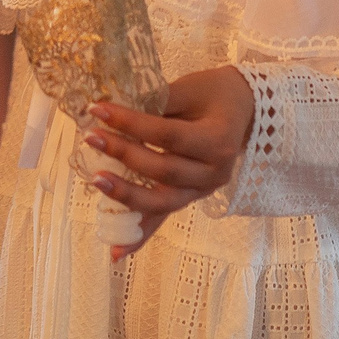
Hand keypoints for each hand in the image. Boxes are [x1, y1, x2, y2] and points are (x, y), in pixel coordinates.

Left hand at [85, 64, 257, 258]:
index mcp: (217, 141)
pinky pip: (164, 219)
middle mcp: (213, 173)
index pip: (168, 135)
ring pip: (163, 202)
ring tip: (96, 180)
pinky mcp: (191, 199)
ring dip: (126, 195)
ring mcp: (203, 191)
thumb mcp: (191, 87)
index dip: (132, 123)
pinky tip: (116, 251)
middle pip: (164, 170)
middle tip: (92, 137)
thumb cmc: (215, 94)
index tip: (98, 109)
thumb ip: (157, 100)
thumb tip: (113, 108)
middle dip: (124, 154)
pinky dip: (140, 236)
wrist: (245, 111)